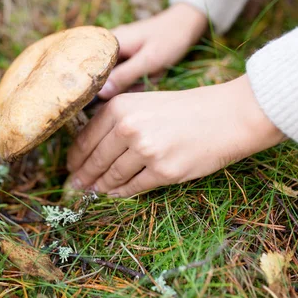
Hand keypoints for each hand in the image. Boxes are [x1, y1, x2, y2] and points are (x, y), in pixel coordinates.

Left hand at [68, 75, 285, 196]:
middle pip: (95, 160)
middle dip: (83, 176)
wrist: (226, 116)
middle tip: (75, 186)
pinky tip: (115, 194)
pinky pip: (134, 188)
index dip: (75, 157)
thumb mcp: (144, 103)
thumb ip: (116, 122)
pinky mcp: (163, 172)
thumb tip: (89, 151)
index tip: (71, 167)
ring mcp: (146, 151)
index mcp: (120, 107)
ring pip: (112, 176)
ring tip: (93, 192)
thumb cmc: (185, 109)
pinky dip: (121, 193)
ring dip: (100, 187)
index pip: (86, 139)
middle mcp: (128, 128)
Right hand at [98, 3, 207, 99]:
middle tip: (146, 79)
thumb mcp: (149, 60)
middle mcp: (108, 46)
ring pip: (117, 78)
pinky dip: (140, 79)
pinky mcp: (127, 57)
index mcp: (109, 42)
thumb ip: (125, 76)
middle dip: (124, 85)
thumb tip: (101, 93)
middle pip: (103, 76)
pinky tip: (154, 73)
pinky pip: (127, 75)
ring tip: (155, 72)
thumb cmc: (169, 39)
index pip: (90, 67)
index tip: (111, 95)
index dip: (96, 85)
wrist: (187, 24)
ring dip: (135, 82)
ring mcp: (118, 51)